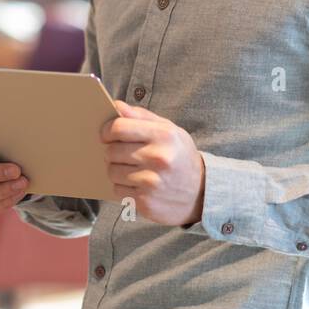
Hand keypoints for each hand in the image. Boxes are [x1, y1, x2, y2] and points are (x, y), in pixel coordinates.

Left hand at [101, 100, 204, 225]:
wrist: (201, 193)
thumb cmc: (180, 156)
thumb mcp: (169, 130)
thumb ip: (142, 116)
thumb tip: (117, 106)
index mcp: (163, 136)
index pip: (119, 128)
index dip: (107, 130)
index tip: (106, 134)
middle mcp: (158, 158)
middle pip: (111, 151)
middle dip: (112, 151)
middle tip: (121, 153)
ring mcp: (151, 182)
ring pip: (111, 172)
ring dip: (116, 170)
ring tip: (131, 169)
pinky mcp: (145, 202)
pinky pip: (117, 190)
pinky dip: (122, 187)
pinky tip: (137, 184)